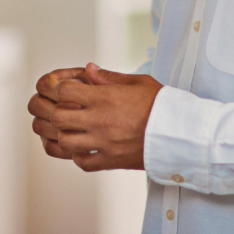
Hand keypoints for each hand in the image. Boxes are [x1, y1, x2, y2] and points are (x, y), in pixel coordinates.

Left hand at [38, 63, 162, 170]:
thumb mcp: (138, 82)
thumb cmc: (162, 105)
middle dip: (52, 111)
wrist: (181, 133)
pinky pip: (82, 163)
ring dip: (61, 134)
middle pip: (57, 117)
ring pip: (64, 143)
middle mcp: (100, 121)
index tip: (64, 89)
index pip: (63, 91)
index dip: (58, 88)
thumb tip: (89, 70)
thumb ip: (109, 77)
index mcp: (105, 99)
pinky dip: (77, 156)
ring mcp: (104, 143)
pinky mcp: (111, 161)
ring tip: (67, 129)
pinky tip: (82, 147)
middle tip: (57, 108)